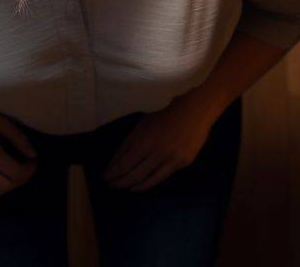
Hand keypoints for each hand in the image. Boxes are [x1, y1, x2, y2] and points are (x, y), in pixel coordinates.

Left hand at [101, 96, 215, 192]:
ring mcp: (168, 157)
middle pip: (131, 169)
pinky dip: (145, 185)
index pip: (123, 158)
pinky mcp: (180, 163)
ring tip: (120, 187)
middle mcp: (154, 148)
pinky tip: (136, 188)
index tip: (105, 175)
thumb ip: (132, 140)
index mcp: (143, 135)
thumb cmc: (166, 114)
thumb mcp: (144, 123)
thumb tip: (118, 159)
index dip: (113, 169)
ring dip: (129, 184)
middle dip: (118, 179)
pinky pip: (159, 178)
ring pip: (144, 176)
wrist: (194, 111)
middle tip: (110, 184)